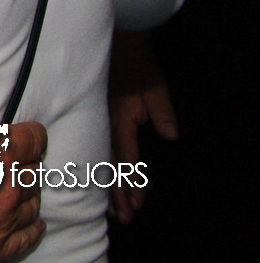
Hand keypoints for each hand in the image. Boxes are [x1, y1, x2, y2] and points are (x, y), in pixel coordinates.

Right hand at [0, 34, 45, 262]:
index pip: (33, 139)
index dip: (27, 131)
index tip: (20, 130)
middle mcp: (8, 188)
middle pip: (35, 171)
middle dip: (23, 160)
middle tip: (5, 154)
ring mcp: (1, 222)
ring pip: (33, 203)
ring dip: (26, 190)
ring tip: (10, 182)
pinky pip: (26, 238)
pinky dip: (29, 227)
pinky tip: (23, 220)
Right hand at [108, 31, 175, 222]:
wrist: (113, 43)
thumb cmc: (136, 64)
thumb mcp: (155, 87)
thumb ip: (161, 112)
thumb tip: (171, 136)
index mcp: (120, 120)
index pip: (126, 159)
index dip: (131, 182)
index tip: (136, 204)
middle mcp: (104, 126)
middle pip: (109, 166)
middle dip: (117, 193)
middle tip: (123, 218)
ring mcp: (95, 122)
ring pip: (97, 159)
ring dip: (104, 184)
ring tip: (108, 208)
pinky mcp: (91, 117)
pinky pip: (91, 146)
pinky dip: (93, 165)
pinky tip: (91, 178)